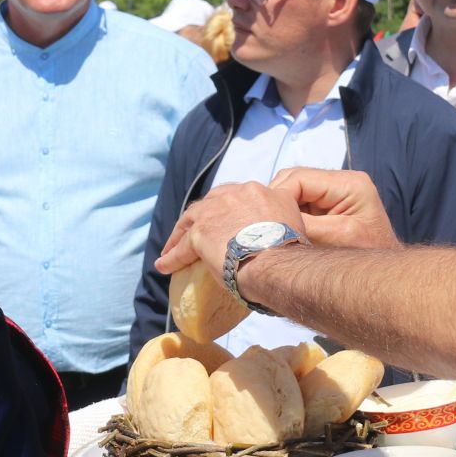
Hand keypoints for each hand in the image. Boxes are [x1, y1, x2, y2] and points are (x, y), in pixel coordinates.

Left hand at [155, 181, 305, 276]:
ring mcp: (213, 213)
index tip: (223, 220)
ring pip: (189, 221)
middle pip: (208, 203)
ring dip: (179, 235)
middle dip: (199, 216)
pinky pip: (181, 247)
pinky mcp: (199, 234)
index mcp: (254, 191)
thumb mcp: (292, 216)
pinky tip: (163, 265)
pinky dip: (171, 256)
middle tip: (194, 231)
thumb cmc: (289, 246)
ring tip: (172, 248)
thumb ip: (280, 212)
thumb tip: (278, 224)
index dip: (225, 208)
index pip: (234, 196)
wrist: (277, 261)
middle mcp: (231, 195)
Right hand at [268, 168, 398, 250]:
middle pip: (294, 179)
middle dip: (277, 201)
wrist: (385, 274)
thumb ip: (304, 223)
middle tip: (264, 226)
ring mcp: (334, 192)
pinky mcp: (328, 204)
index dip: (278, 196)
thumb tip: (271, 218)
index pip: (300, 178)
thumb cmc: (367, 257)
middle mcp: (342, 181)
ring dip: (281, 208)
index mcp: (349, 183)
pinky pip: (299, 202)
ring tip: (273, 230)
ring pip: (293, 190)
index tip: (265, 221)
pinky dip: (288, 215)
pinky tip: (283, 231)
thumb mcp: (334, 239)